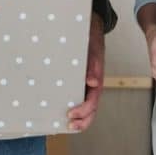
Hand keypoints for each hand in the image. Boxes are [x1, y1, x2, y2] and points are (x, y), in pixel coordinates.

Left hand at [68, 13, 104, 130]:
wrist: (88, 28)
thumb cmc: (91, 40)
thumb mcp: (93, 49)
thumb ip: (93, 65)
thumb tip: (92, 82)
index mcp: (96, 81)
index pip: (93, 101)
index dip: (83, 111)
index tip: (71, 114)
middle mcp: (91, 86)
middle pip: (90, 110)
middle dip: (82, 121)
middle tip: (68, 126)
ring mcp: (84, 85)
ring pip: (84, 106)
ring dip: (77, 118)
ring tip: (65, 125)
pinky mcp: (76, 82)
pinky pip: (74, 97)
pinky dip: (70, 106)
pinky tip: (59, 111)